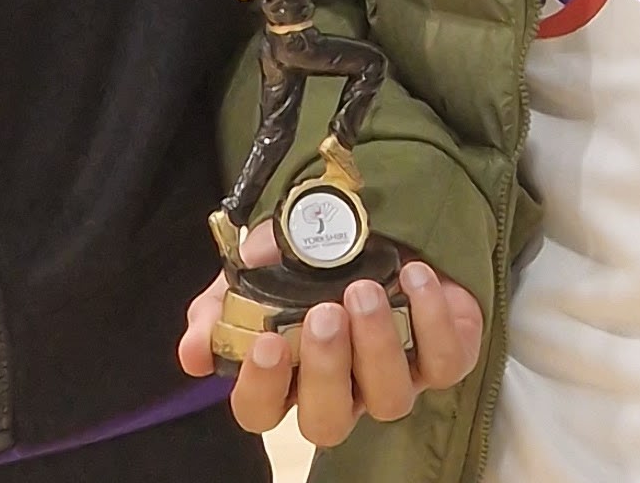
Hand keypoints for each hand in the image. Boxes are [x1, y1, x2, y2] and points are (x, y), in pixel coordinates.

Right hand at [178, 220, 485, 447]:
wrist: (372, 218)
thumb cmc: (308, 257)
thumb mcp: (254, 269)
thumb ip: (220, 309)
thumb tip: (193, 352)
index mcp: (286, 376)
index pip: (261, 411)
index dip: (260, 387)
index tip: (266, 341)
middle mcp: (341, 389)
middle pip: (328, 420)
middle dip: (326, 369)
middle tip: (324, 313)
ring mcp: (394, 377)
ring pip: (389, 399)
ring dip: (376, 344)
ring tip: (364, 290)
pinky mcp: (443, 357)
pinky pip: (446, 362)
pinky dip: (433, 318)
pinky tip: (414, 275)